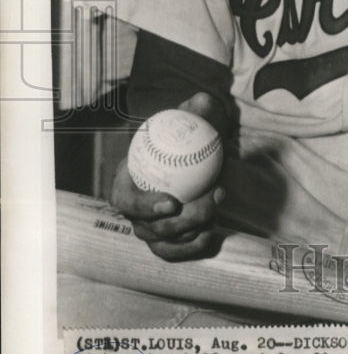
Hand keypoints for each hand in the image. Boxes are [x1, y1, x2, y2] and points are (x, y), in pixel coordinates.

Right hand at [111, 93, 225, 260]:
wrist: (195, 158)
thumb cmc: (187, 137)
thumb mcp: (190, 120)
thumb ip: (194, 110)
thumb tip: (201, 101)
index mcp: (126, 183)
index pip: (125, 201)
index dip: (145, 206)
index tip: (173, 202)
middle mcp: (133, 212)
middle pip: (149, 228)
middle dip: (181, 222)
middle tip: (209, 204)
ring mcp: (149, 230)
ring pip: (165, 243)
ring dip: (193, 231)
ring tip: (215, 209)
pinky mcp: (167, 242)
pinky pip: (177, 252)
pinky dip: (196, 245)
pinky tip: (214, 230)